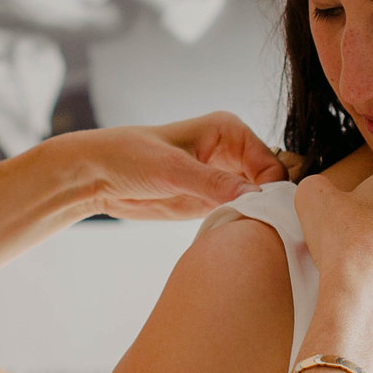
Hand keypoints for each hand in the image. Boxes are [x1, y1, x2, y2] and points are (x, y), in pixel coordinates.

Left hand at [65, 113, 287, 220]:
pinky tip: (240, 242)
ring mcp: (224, 180)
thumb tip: (254, 196)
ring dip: (258, 221)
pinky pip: (240, 217)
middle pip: (271, 185)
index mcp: (230, 131)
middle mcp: (232, 154)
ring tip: (256, 239)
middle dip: (271, 207)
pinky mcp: (211, 203)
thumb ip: (213, 183)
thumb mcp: (172, 169)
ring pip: (258, 203)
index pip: (271, 164)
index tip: (270, 217)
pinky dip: (243, 229)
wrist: (97, 176)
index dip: (274, 190)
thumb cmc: (130, 156)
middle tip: (269, 233)